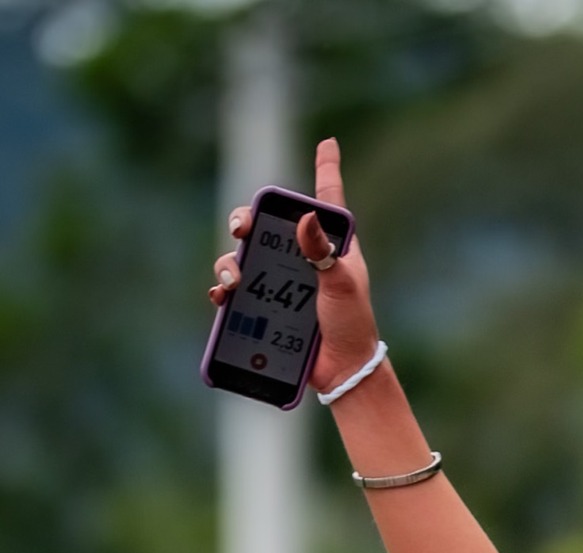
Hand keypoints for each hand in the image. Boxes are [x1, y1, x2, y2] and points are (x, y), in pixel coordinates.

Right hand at [209, 137, 379, 395]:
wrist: (344, 370)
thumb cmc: (352, 325)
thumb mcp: (342, 286)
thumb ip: (324, 253)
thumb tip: (303, 219)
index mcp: (332, 248)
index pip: (328, 202)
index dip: (327, 170)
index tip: (329, 143)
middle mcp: (304, 259)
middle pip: (267, 226)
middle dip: (246, 220)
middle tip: (241, 228)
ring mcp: (282, 283)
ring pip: (244, 257)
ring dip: (229, 262)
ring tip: (233, 279)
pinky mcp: (267, 307)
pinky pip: (236, 291)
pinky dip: (223, 290)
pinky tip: (221, 296)